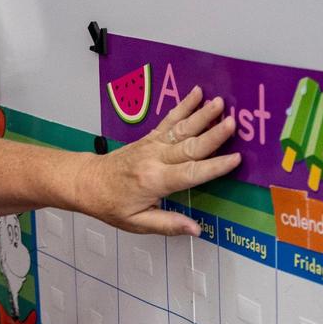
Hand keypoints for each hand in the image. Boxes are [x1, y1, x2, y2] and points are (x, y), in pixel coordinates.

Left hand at [77, 86, 239, 234]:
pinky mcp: (149, 138)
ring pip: (181, 128)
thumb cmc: (110, 204)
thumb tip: (196, 229)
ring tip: (220, 103)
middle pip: (190, 145)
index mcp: (154, 181)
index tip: (235, 159)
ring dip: (202, 114)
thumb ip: (168, 225)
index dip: (214, 167)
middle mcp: (154, 159)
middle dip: (213, 134)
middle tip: (233, 123)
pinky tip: (196, 94)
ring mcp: (152, 145)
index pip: (190, 173)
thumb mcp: (136, 223)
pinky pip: (169, 120)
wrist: (86, 182)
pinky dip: (184, 105)